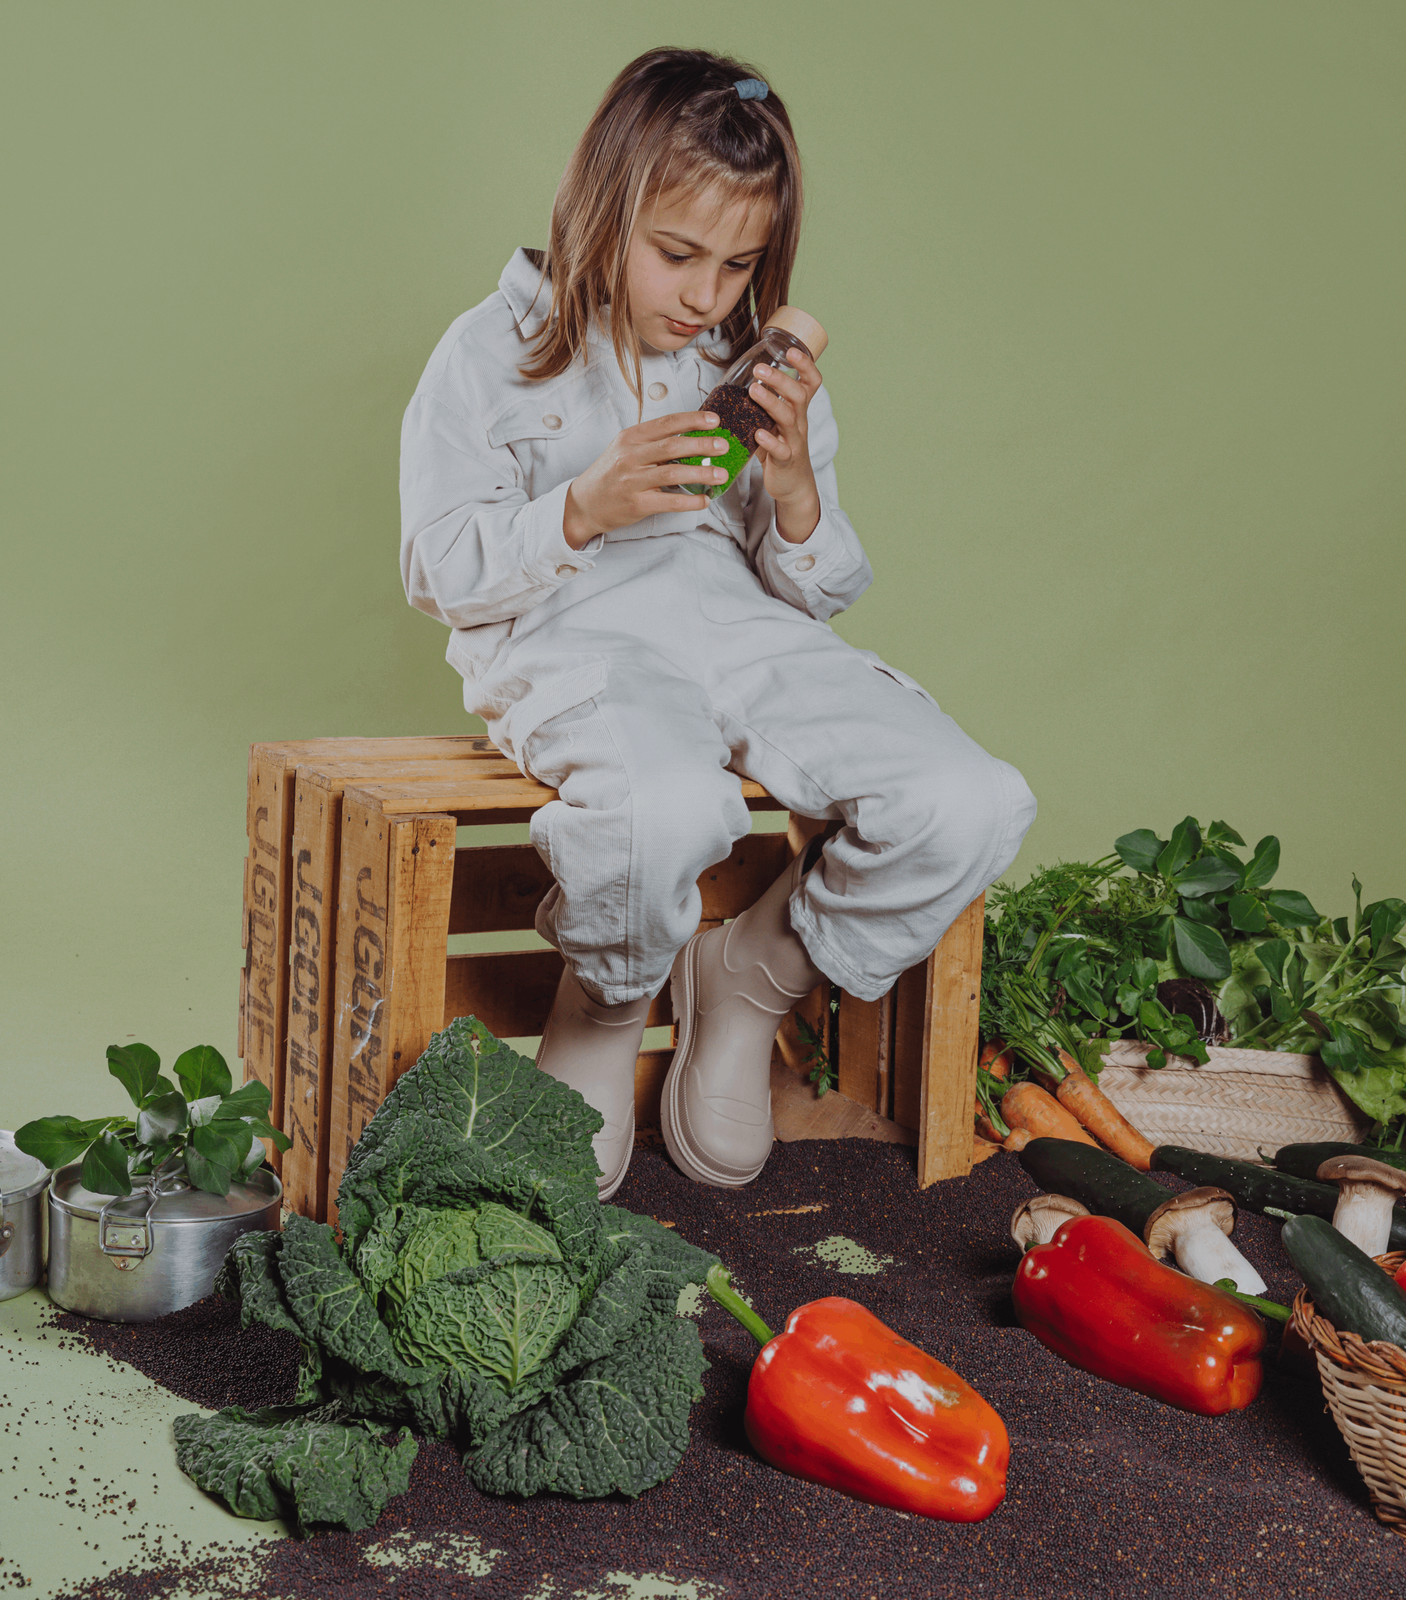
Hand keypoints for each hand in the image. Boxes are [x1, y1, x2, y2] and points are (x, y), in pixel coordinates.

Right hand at [562, 410, 728, 549]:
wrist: (584, 503)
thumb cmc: (611, 475)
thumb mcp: (626, 450)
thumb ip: (653, 443)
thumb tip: (692, 438)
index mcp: (630, 438)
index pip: (666, 423)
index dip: (693, 420)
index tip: (714, 420)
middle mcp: (630, 456)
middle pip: (672, 445)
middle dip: (701, 444)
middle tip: (723, 445)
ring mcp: (633, 480)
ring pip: (673, 472)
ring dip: (701, 473)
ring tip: (721, 474)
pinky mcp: (637, 504)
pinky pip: (669, 502)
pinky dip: (690, 501)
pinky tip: (705, 499)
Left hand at [749, 346, 822, 542]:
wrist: (793, 485)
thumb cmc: (781, 447)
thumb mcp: (776, 421)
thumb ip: (764, 402)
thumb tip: (738, 379)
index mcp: (799, 410)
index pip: (811, 382)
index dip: (805, 365)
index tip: (790, 351)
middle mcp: (799, 422)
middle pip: (798, 395)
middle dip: (780, 379)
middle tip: (760, 369)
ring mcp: (794, 441)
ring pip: (788, 418)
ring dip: (771, 402)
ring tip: (755, 391)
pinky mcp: (785, 461)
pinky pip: (780, 450)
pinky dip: (770, 441)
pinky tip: (758, 434)